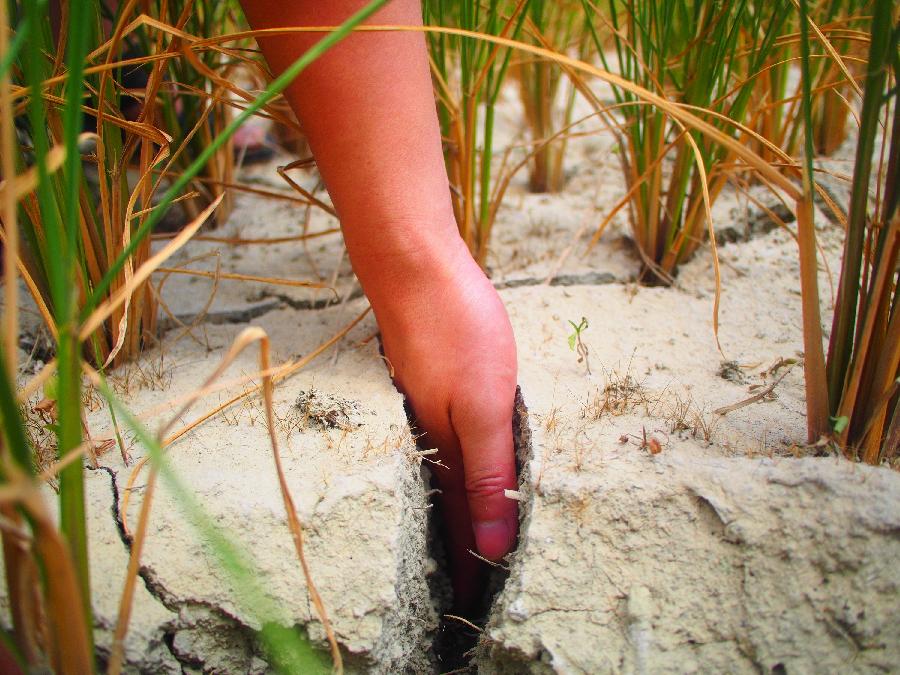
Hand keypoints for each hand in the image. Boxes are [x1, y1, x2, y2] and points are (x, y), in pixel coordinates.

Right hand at [364, 237, 518, 609]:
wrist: (415, 267)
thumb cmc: (455, 330)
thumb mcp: (485, 405)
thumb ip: (490, 473)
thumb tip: (495, 543)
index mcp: (445, 448)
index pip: (460, 523)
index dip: (469, 564)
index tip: (474, 603)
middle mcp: (429, 435)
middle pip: (446, 504)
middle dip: (458, 546)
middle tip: (466, 584)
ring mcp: (424, 409)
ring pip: (441, 474)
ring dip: (455, 510)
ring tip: (463, 540)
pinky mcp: (427, 386)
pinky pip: (440, 443)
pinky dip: (452, 470)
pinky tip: (454, 468)